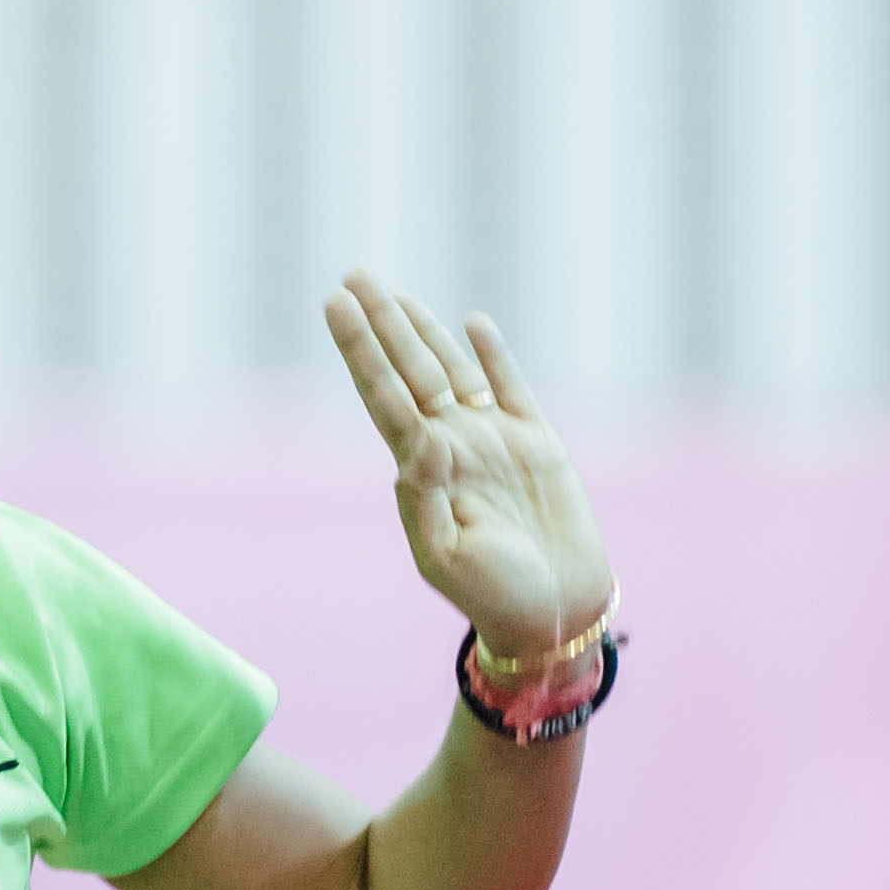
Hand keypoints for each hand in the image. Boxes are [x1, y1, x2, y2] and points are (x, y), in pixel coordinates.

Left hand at [326, 269, 614, 662]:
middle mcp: (452, 445)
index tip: (335, 305)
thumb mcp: (446, 556)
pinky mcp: (537, 444)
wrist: (554, 615)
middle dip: (382, 323)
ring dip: (424, 330)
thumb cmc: (494, 596)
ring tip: (393, 292)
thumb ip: (425, 497)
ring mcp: (493, 440)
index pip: (383, 395)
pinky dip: (493, 354)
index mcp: (422, 470)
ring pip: (452, 370)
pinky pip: (511, 387)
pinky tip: (471, 322)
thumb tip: (424, 437)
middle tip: (353, 274)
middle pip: (409, 370)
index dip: (360, 349)